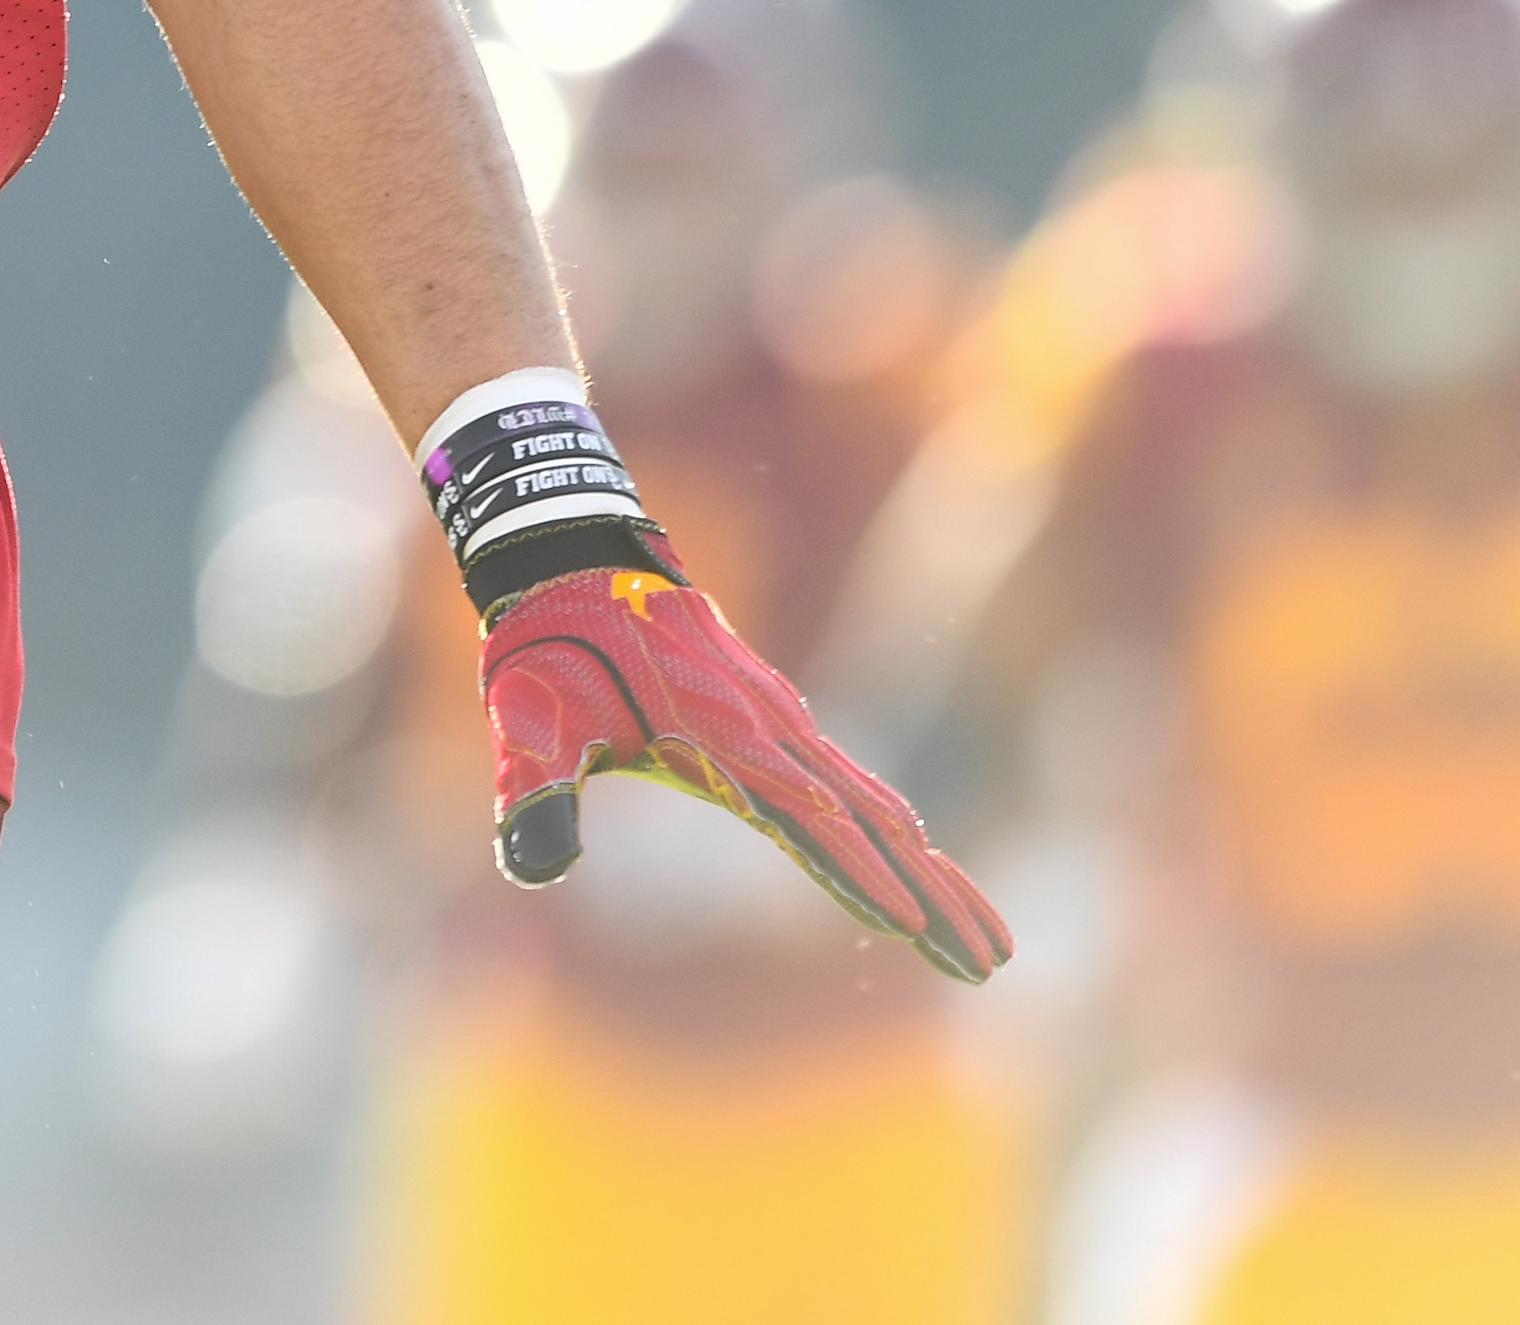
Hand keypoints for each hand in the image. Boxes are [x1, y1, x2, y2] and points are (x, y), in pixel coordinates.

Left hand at [479, 561, 1008, 985]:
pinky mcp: (775, 717)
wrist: (574, 560)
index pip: (811, 821)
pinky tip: (918, 854)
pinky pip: (853, 782)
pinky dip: (896, 827)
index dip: (861, 875)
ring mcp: (781, 722)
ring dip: (933, 870)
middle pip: (875, 824)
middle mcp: (773, 732)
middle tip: (992, 960)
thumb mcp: (527, 722)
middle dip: (937, 894)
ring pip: (877, 805)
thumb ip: (533, 793)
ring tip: (983, 935)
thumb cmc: (549, 647)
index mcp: (726, 740)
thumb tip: (526, 869)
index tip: (915, 926)